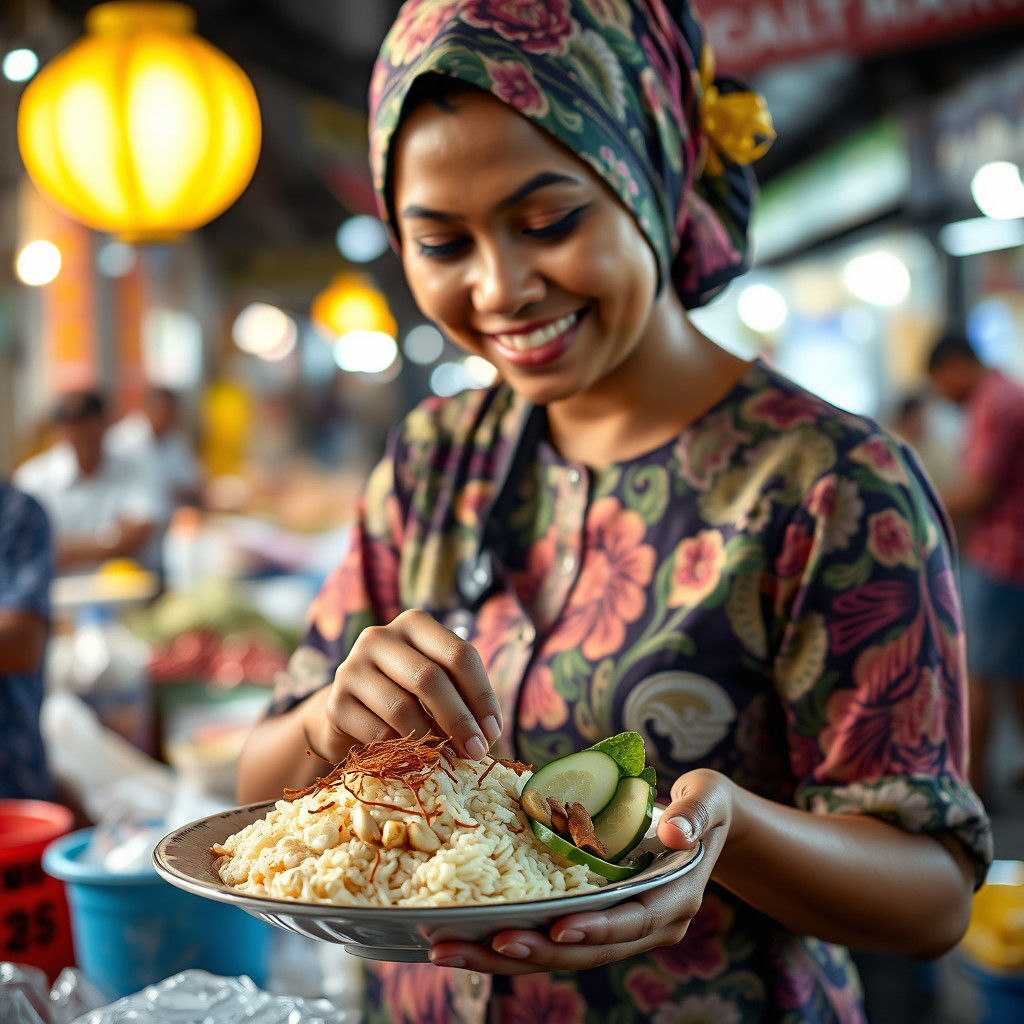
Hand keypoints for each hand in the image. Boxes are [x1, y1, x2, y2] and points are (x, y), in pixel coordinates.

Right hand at [305, 609, 502, 761]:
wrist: (351, 714)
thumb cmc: (408, 696)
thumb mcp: (436, 685)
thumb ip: (462, 698)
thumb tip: (487, 734)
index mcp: (415, 623)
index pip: (459, 654)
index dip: (481, 696)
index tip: (493, 732)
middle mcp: (379, 637)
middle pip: (430, 679)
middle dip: (460, 721)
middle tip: (476, 752)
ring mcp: (351, 667)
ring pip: (402, 708)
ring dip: (431, 740)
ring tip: (445, 757)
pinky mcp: (335, 702)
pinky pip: (377, 733)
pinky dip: (400, 750)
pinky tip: (408, 755)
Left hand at [428, 768, 734, 973]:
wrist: (705, 825)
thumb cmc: (704, 807)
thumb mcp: (707, 800)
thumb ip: (694, 814)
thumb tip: (675, 834)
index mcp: (673, 900)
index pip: (631, 922)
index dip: (596, 929)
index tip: (556, 930)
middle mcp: (645, 924)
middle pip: (583, 951)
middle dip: (527, 952)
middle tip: (470, 946)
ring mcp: (618, 928)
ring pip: (559, 954)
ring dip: (503, 955)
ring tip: (446, 950)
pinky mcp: (594, 920)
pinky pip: (551, 937)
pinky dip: (511, 938)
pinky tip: (467, 936)